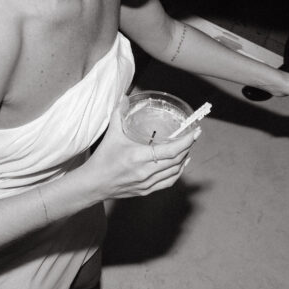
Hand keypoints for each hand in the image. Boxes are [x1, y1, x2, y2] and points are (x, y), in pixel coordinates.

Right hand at [78, 100, 195, 200]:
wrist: (94, 183)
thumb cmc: (103, 159)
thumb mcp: (111, 134)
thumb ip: (118, 114)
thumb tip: (124, 98)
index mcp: (138, 157)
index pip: (171, 150)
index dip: (186, 142)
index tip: (194, 133)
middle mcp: (145, 171)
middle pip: (176, 160)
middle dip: (188, 147)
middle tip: (193, 136)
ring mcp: (147, 183)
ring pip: (175, 172)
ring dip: (184, 159)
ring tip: (187, 148)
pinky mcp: (146, 190)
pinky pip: (168, 182)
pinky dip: (178, 173)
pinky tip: (180, 164)